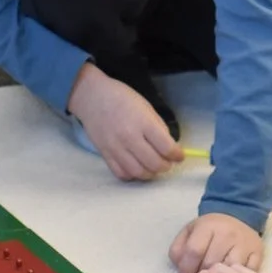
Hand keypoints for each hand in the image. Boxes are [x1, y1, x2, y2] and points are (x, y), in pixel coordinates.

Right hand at [67, 63, 182, 181]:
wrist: (92, 96)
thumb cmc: (121, 98)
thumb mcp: (146, 106)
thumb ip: (158, 127)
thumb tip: (168, 147)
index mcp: (143, 123)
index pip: (167, 147)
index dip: (177, 155)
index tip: (179, 156)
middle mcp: (130, 138)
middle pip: (154, 163)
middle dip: (166, 166)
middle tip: (168, 162)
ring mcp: (116, 148)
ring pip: (139, 173)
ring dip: (151, 173)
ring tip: (153, 167)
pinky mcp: (105, 154)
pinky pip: (121, 173)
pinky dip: (132, 175)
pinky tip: (137, 168)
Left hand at [170, 212, 262, 272]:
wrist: (237, 215)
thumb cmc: (209, 229)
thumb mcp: (189, 232)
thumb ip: (178, 249)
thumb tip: (181, 268)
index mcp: (208, 226)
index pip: (194, 251)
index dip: (186, 267)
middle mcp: (228, 234)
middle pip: (211, 264)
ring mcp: (245, 244)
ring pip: (228, 271)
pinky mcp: (258, 253)